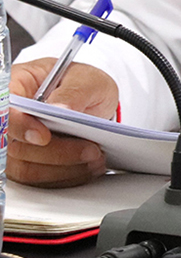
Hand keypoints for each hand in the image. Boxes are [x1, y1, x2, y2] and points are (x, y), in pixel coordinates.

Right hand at [6, 60, 117, 187]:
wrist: (90, 100)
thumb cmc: (82, 84)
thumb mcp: (86, 79)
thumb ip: (74, 92)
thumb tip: (60, 108)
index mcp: (15, 88)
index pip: (4, 112)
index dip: (19, 126)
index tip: (44, 136)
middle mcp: (9, 119)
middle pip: (14, 146)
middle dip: (55, 152)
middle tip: (91, 151)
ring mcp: (14, 143)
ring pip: (25, 167)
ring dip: (63, 169)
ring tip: (95, 159)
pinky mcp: (25, 162)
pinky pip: (37, 178)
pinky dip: (64, 177)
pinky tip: (88, 168)